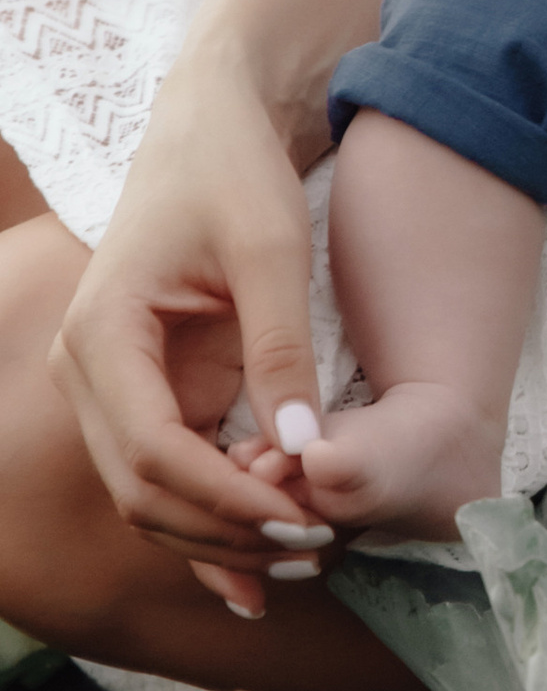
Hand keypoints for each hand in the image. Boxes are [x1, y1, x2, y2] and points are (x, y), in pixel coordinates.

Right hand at [47, 47, 328, 621]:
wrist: (210, 129)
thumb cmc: (233, 174)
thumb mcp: (271, 250)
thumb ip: (282, 348)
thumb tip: (304, 449)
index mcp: (101, 332)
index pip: (151, 449)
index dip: (222, 498)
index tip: (298, 520)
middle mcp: (88, 370)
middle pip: (142, 491)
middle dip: (224, 534)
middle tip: (316, 549)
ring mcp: (113, 390)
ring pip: (151, 498)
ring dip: (220, 538)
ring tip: (308, 555)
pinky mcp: (151, 395)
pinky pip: (173, 475)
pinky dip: (215, 518)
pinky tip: (265, 561)